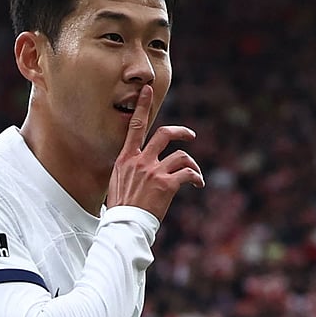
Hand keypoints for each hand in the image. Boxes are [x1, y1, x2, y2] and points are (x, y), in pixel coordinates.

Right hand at [106, 84, 204, 220]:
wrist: (124, 225)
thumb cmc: (120, 208)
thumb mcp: (117, 182)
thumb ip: (129, 169)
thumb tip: (135, 166)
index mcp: (126, 159)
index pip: (135, 127)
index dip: (142, 106)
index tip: (148, 91)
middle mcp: (141, 161)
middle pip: (165, 134)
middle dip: (181, 132)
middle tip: (190, 136)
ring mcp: (154, 172)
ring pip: (181, 156)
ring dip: (192, 164)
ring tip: (195, 175)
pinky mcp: (167, 185)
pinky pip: (188, 174)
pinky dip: (196, 177)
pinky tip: (198, 183)